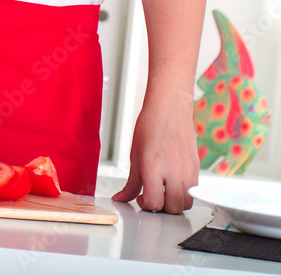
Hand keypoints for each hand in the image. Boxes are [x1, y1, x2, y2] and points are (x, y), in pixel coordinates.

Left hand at [112, 99, 198, 213]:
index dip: (146, 205)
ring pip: (186, 203)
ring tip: (163, 190)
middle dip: (161, 207)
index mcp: (153, 166)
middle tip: (153, 196)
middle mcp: (173, 170)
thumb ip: (131, 183)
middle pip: (173, 208)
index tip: (142, 198)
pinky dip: (184, 193)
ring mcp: (187, 170)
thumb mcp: (134, 156)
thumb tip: (121, 199)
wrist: (168, 110)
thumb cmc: (149, 128)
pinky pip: (193, 191)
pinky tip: (172, 182)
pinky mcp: (196, 168)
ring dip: (174, 203)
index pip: (154, 202)